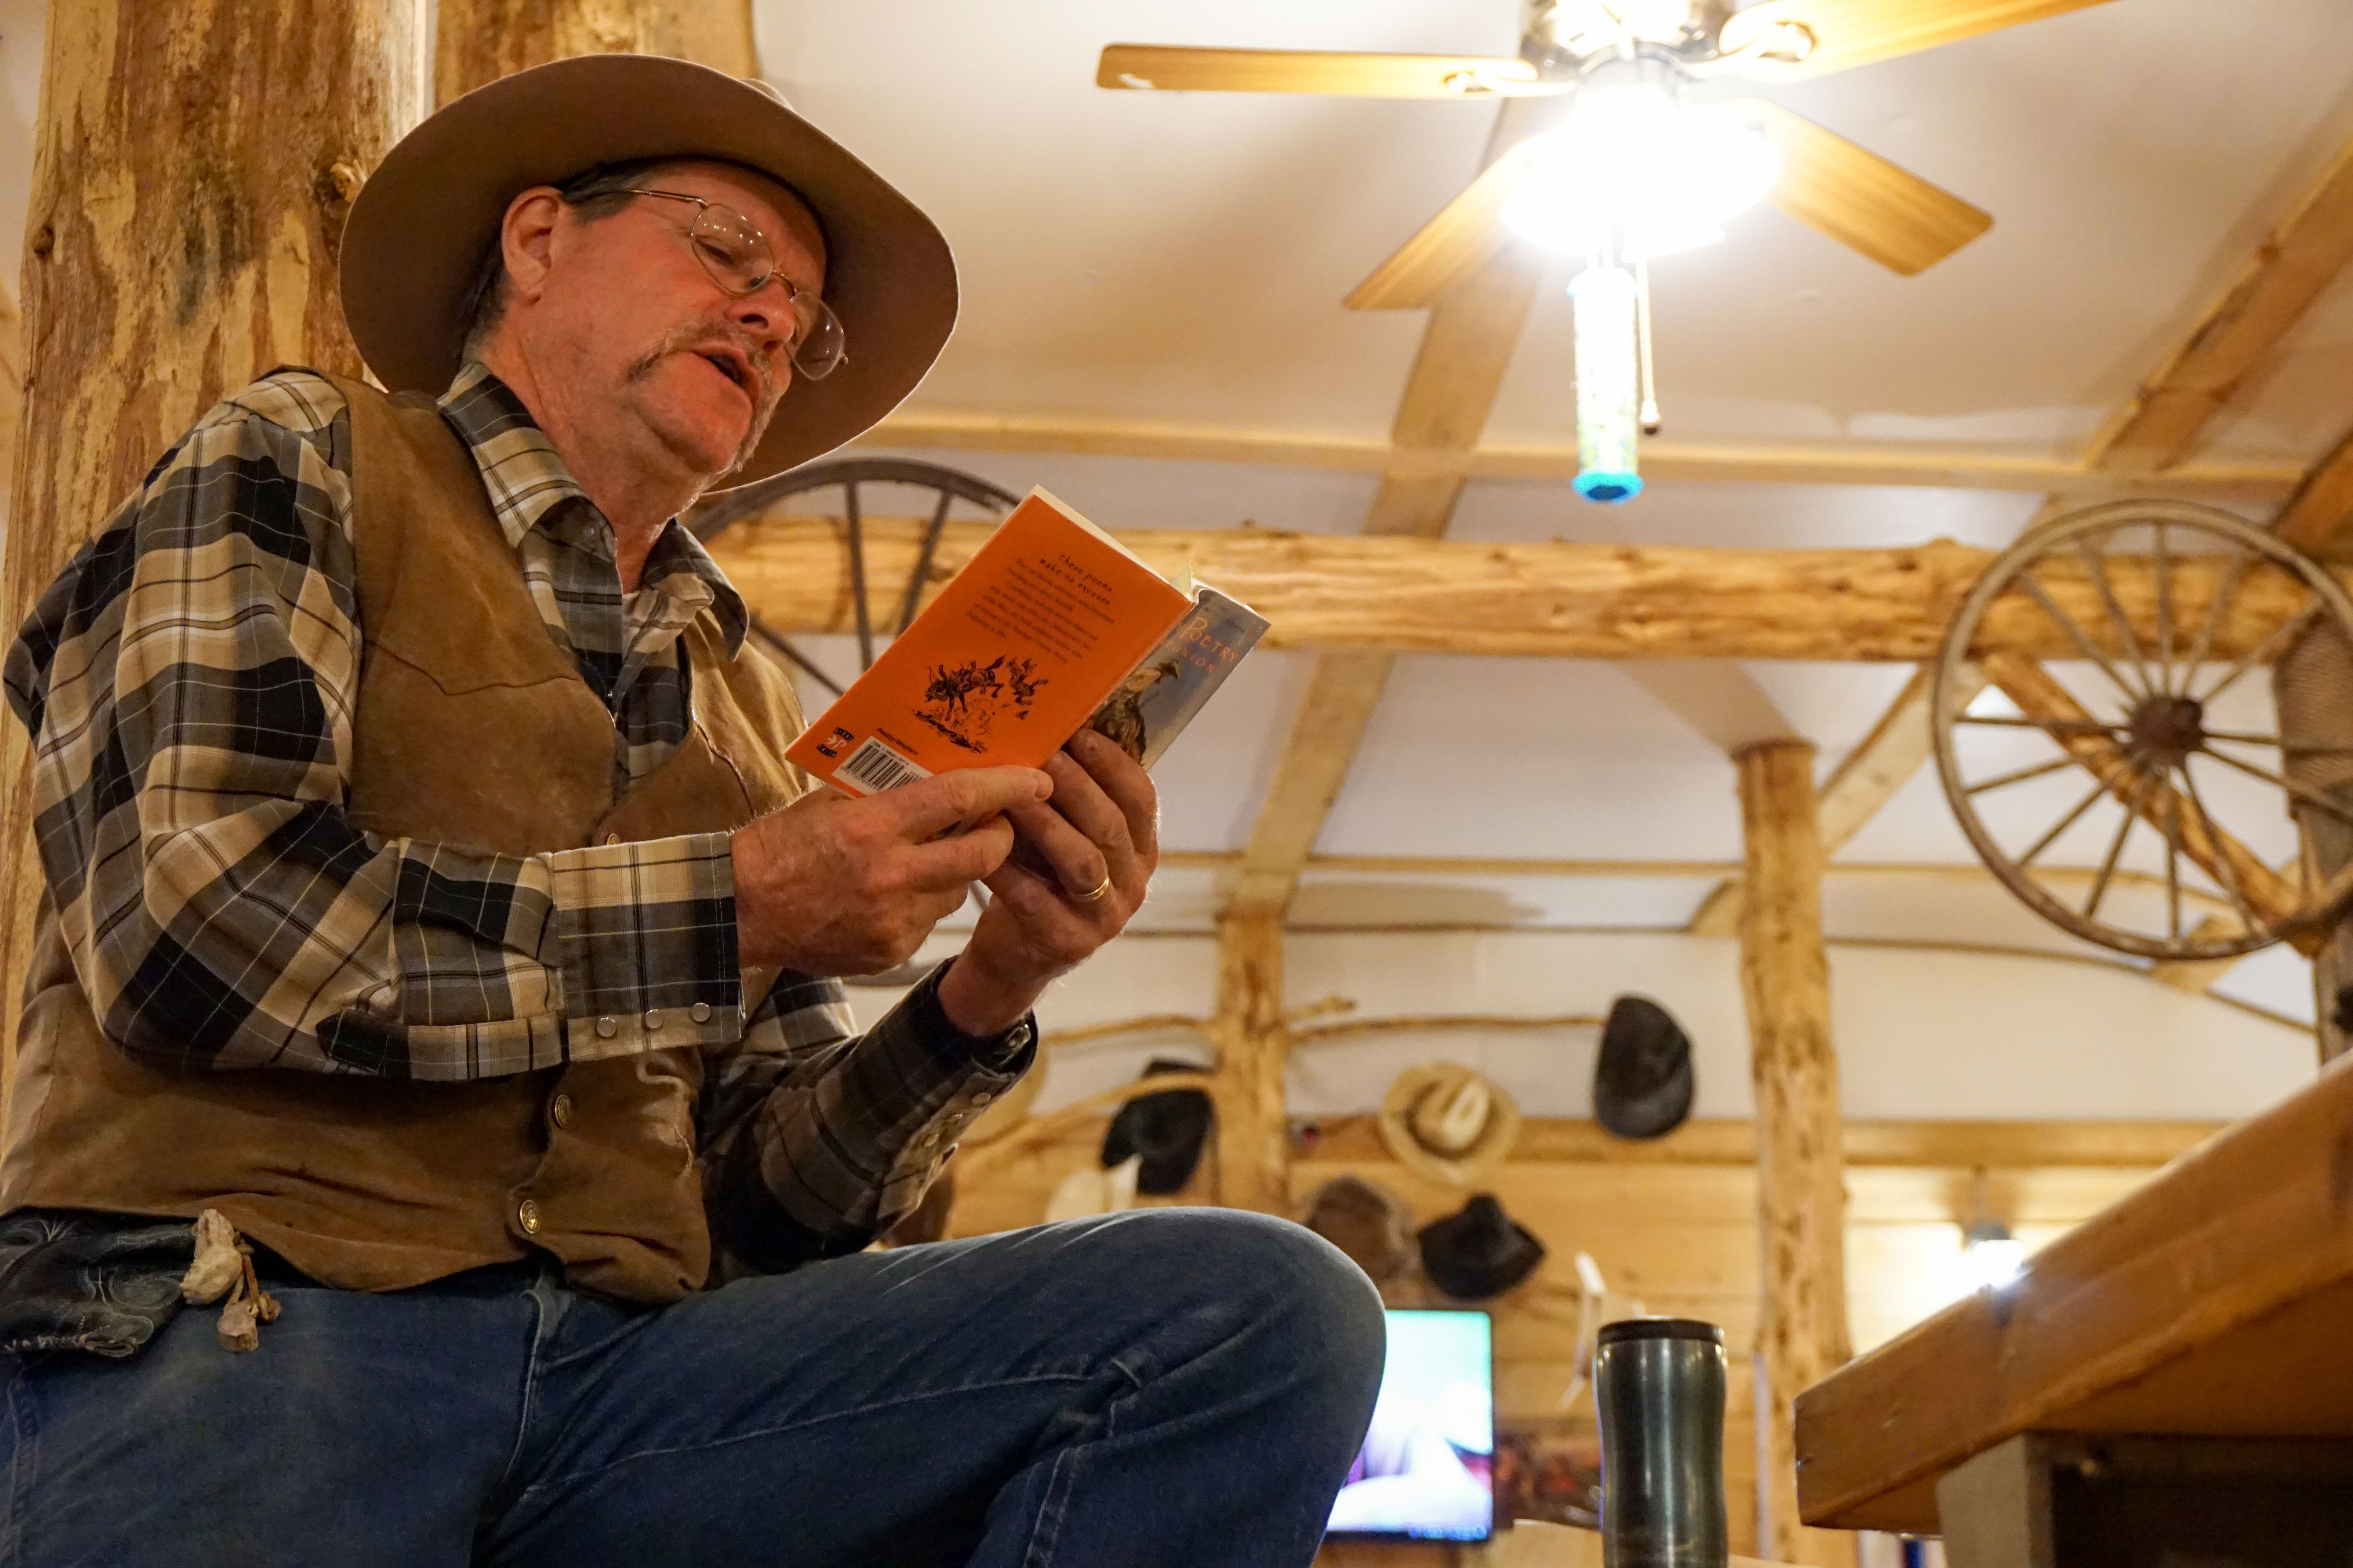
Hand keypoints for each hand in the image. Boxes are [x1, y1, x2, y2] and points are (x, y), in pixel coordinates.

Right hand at [731, 766, 1049, 975]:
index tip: (1037, 779)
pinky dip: (921, 903)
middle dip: (1002, 835)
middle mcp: (890, 877)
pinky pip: (927, 920)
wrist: (738, 911)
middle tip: (1001, 821)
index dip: (1006, 787)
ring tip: (920, 858)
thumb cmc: (780, 847)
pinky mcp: (890, 951)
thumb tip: (943, 776)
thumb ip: (885, 793)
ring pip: (957, 891)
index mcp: (873, 828)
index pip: (958, 799)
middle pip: (981, 855)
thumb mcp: (829, 803)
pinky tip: (888, 895)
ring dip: (954, 872)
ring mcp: (893, 920)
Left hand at [939, 729, 1158, 1034]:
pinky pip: (1037, 899)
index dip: (1112, 762)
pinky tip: (985, 846)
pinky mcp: (1067, 943)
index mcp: (1141, 849)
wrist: (1017, 955)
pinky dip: (1010, 869)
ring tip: (1014, 793)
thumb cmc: (1040, 877)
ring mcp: (1104, 918)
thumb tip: (1044, 728)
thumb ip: (1064, 797)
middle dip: (1076, 785)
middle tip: (1040, 754)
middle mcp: (1134, 883)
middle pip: (1112, 826)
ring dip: (1048, 823)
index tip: (1077, 731)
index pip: (1141, 798)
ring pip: (1084, 862)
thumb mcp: (1063, 834)